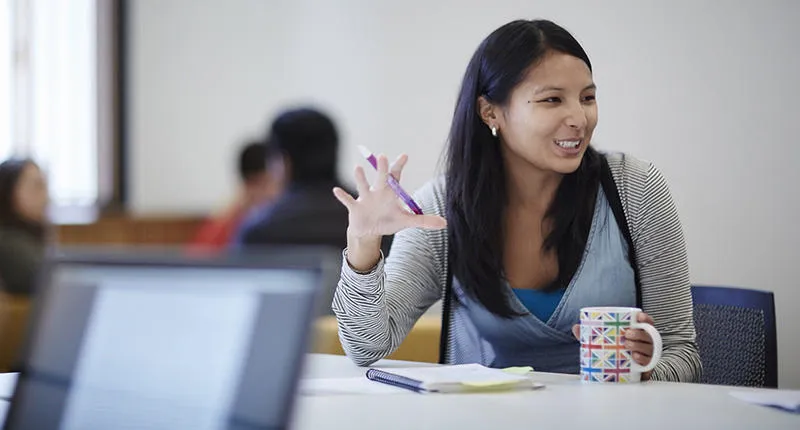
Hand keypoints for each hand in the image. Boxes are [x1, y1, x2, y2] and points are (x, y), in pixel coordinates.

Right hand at [332, 153, 446, 239]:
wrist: (369, 232)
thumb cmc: (388, 221)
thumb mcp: (406, 222)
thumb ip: (424, 221)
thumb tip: (445, 224)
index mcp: (390, 193)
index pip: (396, 176)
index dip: (399, 166)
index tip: (404, 155)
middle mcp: (377, 192)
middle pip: (380, 178)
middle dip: (382, 168)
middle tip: (384, 156)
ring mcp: (364, 199)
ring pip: (362, 186)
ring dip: (360, 178)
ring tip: (357, 168)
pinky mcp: (355, 208)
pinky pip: (348, 200)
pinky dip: (343, 196)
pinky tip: (337, 190)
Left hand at [571, 312, 655, 380]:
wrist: (623, 373)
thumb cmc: (616, 352)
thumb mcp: (605, 341)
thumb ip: (592, 334)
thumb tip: (576, 328)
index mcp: (638, 333)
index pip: (647, 323)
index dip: (645, 319)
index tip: (639, 318)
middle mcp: (646, 343)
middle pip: (648, 336)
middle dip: (639, 334)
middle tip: (626, 335)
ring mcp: (647, 356)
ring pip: (649, 349)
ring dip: (640, 346)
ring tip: (627, 346)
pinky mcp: (646, 368)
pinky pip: (649, 364)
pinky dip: (643, 360)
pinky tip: (635, 358)